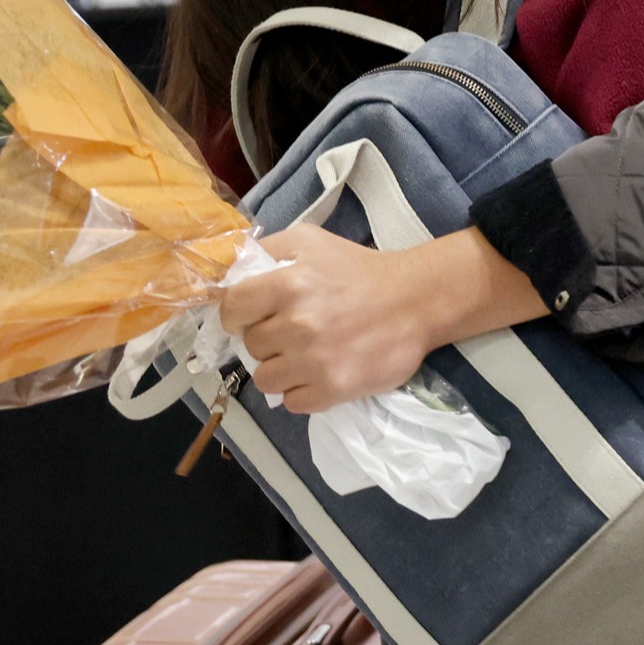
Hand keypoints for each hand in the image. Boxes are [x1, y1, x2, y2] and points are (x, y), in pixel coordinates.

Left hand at [224, 224, 516, 412]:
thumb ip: (267, 249)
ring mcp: (315, 361)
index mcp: (288, 283)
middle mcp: (298, 324)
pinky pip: (292, 402)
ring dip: (281, 369)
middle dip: (268, 339)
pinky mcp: (334, 389)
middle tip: (294, 331)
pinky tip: (321, 372)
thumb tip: (226, 271)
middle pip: (251, 346)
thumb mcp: (310, 241)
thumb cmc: (359, 270)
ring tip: (306, 355)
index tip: (249, 317)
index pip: (231, 308)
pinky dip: (302, 391)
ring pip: (266, 379)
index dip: (236, 314)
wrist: (417, 301)